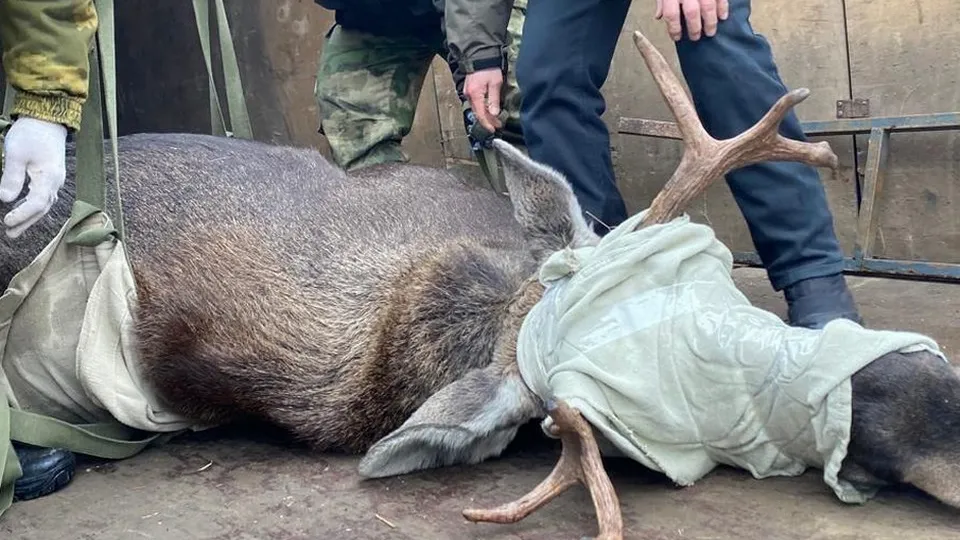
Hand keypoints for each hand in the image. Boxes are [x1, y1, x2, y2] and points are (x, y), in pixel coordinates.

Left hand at [0, 117, 67, 238]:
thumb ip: (11, 178)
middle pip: (42, 208)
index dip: (21, 215)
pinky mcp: (52, 174)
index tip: (6, 221)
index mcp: (48, 178)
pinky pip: (45, 196)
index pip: (36, 204)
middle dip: (26, 222)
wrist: (47, 118)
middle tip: (10, 233)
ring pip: (44, 204)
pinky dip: (35, 206)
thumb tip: (5, 200)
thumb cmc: (31, 134)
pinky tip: (26, 208)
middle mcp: (56, 182)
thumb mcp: (16, 154)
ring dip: (30, 216)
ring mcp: (56, 179)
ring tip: (15, 227)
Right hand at [464, 68, 503, 132]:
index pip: (481, 114)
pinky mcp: (469, 90)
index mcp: (475, 94)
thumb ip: (494, 99)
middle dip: (488, 120)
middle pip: (478, 113)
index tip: (494, 129)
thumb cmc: (489, 67)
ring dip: (486, 115)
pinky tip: (489, 109)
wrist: (480, 56)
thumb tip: (494, 114)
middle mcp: (468, 95)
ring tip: (495, 119)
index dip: (487, 123)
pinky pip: (475, 103)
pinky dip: (482, 108)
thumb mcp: (495, 83)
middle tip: (497, 125)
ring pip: (476, 108)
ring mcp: (467, 92)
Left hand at [656, 0, 728, 41]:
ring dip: (710, 22)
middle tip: (696, 38)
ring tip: (710, 32)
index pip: (671, 14)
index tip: (676, 37)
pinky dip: (723, 9)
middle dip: (694, 28)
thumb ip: (662, 1)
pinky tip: (722, 17)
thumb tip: (659, 16)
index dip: (673, 28)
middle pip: (691, 12)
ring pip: (708, 7)